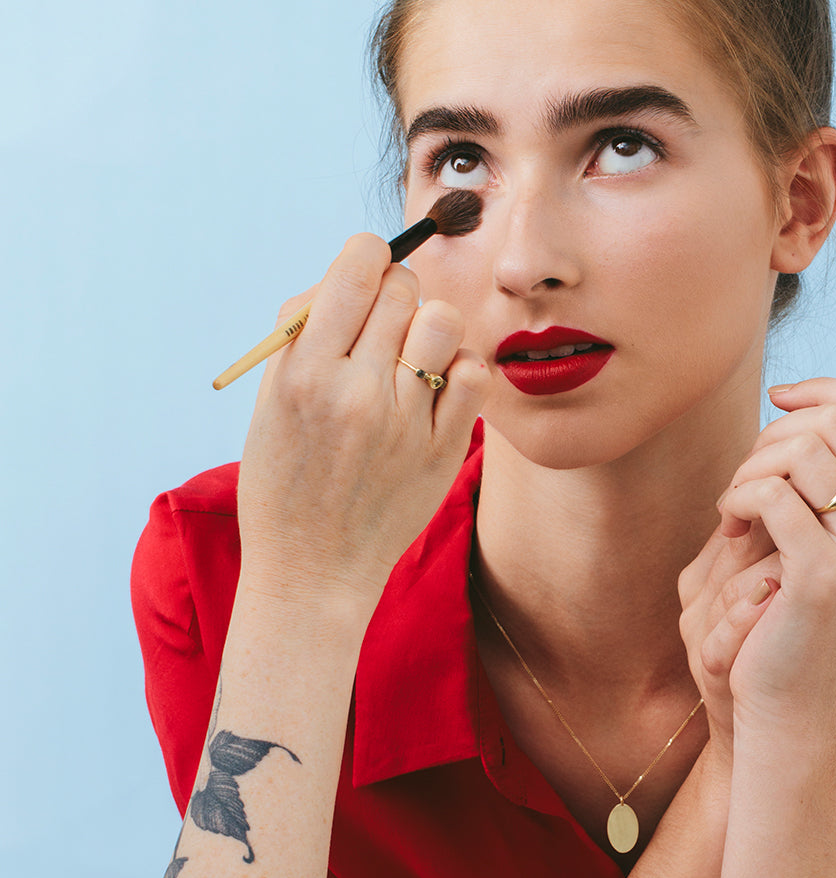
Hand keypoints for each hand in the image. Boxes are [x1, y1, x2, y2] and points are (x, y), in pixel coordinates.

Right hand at [236, 234, 489, 618]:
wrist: (312, 569)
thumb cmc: (286, 478)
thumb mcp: (271, 399)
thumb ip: (308, 332)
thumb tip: (357, 272)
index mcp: (304, 370)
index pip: (357, 266)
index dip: (366, 257)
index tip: (364, 276)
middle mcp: (357, 391)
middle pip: (404, 289)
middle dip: (394, 295)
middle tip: (382, 328)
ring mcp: (405, 422)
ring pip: (444, 322)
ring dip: (430, 328)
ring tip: (411, 357)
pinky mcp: (442, 450)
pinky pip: (473, 374)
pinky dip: (459, 370)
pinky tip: (436, 389)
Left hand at [681, 379, 835, 735]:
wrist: (789, 693)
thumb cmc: (792, 607)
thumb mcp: (822, 532)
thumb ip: (826, 475)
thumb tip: (793, 402)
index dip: (823, 388)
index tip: (778, 400)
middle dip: (773, 436)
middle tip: (746, 480)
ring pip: (802, 451)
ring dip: (750, 469)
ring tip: (734, 508)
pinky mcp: (824, 572)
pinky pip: (771, 494)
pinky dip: (737, 499)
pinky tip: (729, 528)